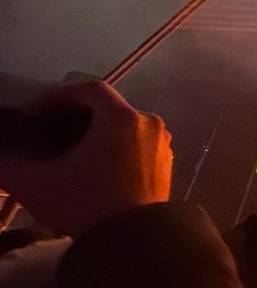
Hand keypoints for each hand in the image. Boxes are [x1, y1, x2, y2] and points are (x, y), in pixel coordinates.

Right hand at [0, 81, 171, 236]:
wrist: (131, 242)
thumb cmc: (85, 205)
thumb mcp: (37, 184)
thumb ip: (10, 164)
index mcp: (122, 118)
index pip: (89, 89)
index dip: (58, 95)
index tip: (35, 112)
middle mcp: (148, 123)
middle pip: (109, 108)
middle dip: (76, 116)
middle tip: (49, 131)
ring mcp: (161, 144)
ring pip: (124, 127)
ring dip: (97, 133)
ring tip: (69, 151)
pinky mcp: (166, 165)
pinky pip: (137, 145)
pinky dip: (115, 148)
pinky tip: (95, 168)